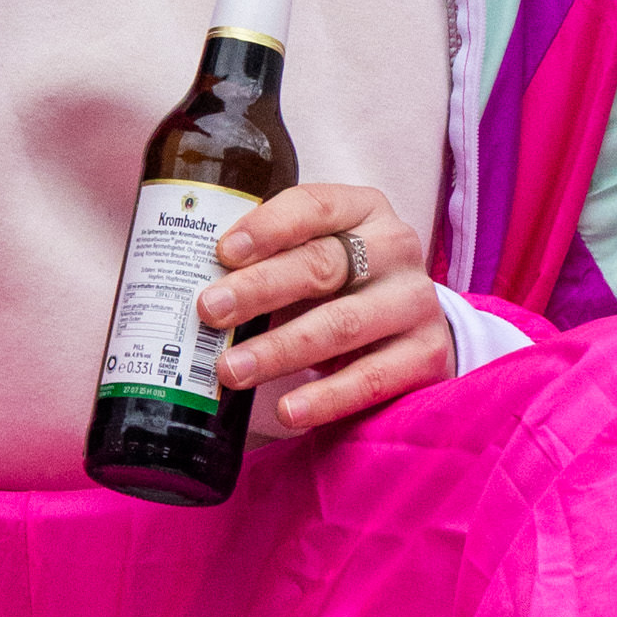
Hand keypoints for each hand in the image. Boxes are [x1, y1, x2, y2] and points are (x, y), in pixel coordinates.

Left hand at [200, 184, 456, 431]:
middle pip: (321, 265)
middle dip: (259, 289)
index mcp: (362, 210)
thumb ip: (268, 265)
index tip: (221, 252)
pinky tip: (289, 410)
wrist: (417, 332)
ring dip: (279, 349)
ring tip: (230, 370)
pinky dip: (326, 397)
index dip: (267, 227)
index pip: (313, 206)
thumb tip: (191, 290)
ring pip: (341, 324)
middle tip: (209, 311)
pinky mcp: (426, 355)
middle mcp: (395, 248)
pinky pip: (371, 379)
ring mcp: (415, 301)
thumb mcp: (315, 261)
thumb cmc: (344, 289)